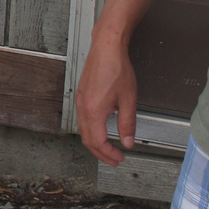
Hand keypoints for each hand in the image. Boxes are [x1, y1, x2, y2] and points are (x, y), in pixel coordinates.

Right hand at [75, 34, 137, 166]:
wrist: (106, 49)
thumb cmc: (116, 68)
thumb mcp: (128, 99)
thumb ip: (127, 123)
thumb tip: (127, 141)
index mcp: (94, 111)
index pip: (98, 142)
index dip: (109, 154)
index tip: (119, 158)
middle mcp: (83, 108)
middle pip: (88, 140)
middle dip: (100, 153)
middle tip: (113, 160)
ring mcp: (80, 102)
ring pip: (83, 131)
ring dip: (95, 143)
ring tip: (107, 149)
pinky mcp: (81, 96)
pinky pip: (82, 120)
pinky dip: (90, 131)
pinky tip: (100, 130)